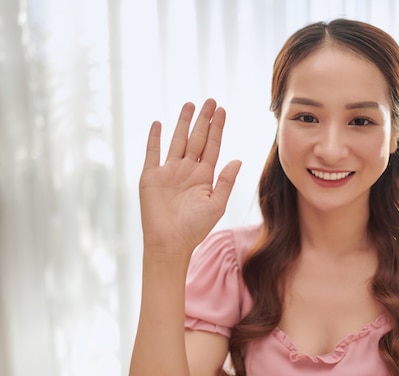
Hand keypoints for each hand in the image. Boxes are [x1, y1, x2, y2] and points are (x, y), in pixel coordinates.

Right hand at [139, 99, 240, 253]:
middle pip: (197, 139)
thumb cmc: (195, 228)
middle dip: (204, 120)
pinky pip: (153, 153)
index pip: (212, 146)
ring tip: (190, 105)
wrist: (170, 243)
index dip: (217, 128)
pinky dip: (155, 138)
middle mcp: (187, 170)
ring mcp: (169, 172)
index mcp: (204, 176)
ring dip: (183, 123)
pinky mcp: (151, 176)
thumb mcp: (216, 204)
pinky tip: (159, 123)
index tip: (222, 111)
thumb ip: (226, 181)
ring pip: (177, 141)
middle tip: (210, 100)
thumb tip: (237, 159)